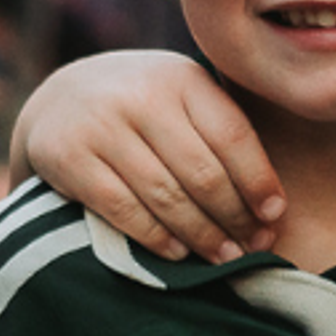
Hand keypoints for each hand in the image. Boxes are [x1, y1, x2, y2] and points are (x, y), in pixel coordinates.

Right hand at [8, 53, 281, 262]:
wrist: (61, 98)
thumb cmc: (145, 108)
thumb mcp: (183, 99)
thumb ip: (220, 135)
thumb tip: (272, 208)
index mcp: (182, 78)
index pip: (233, 136)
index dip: (258, 182)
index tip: (274, 217)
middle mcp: (142, 95)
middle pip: (202, 173)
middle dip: (233, 218)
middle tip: (251, 248)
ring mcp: (102, 125)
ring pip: (166, 196)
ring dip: (201, 235)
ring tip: (223, 257)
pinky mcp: (69, 156)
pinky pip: (123, 209)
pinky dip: (156, 237)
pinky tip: (178, 253)